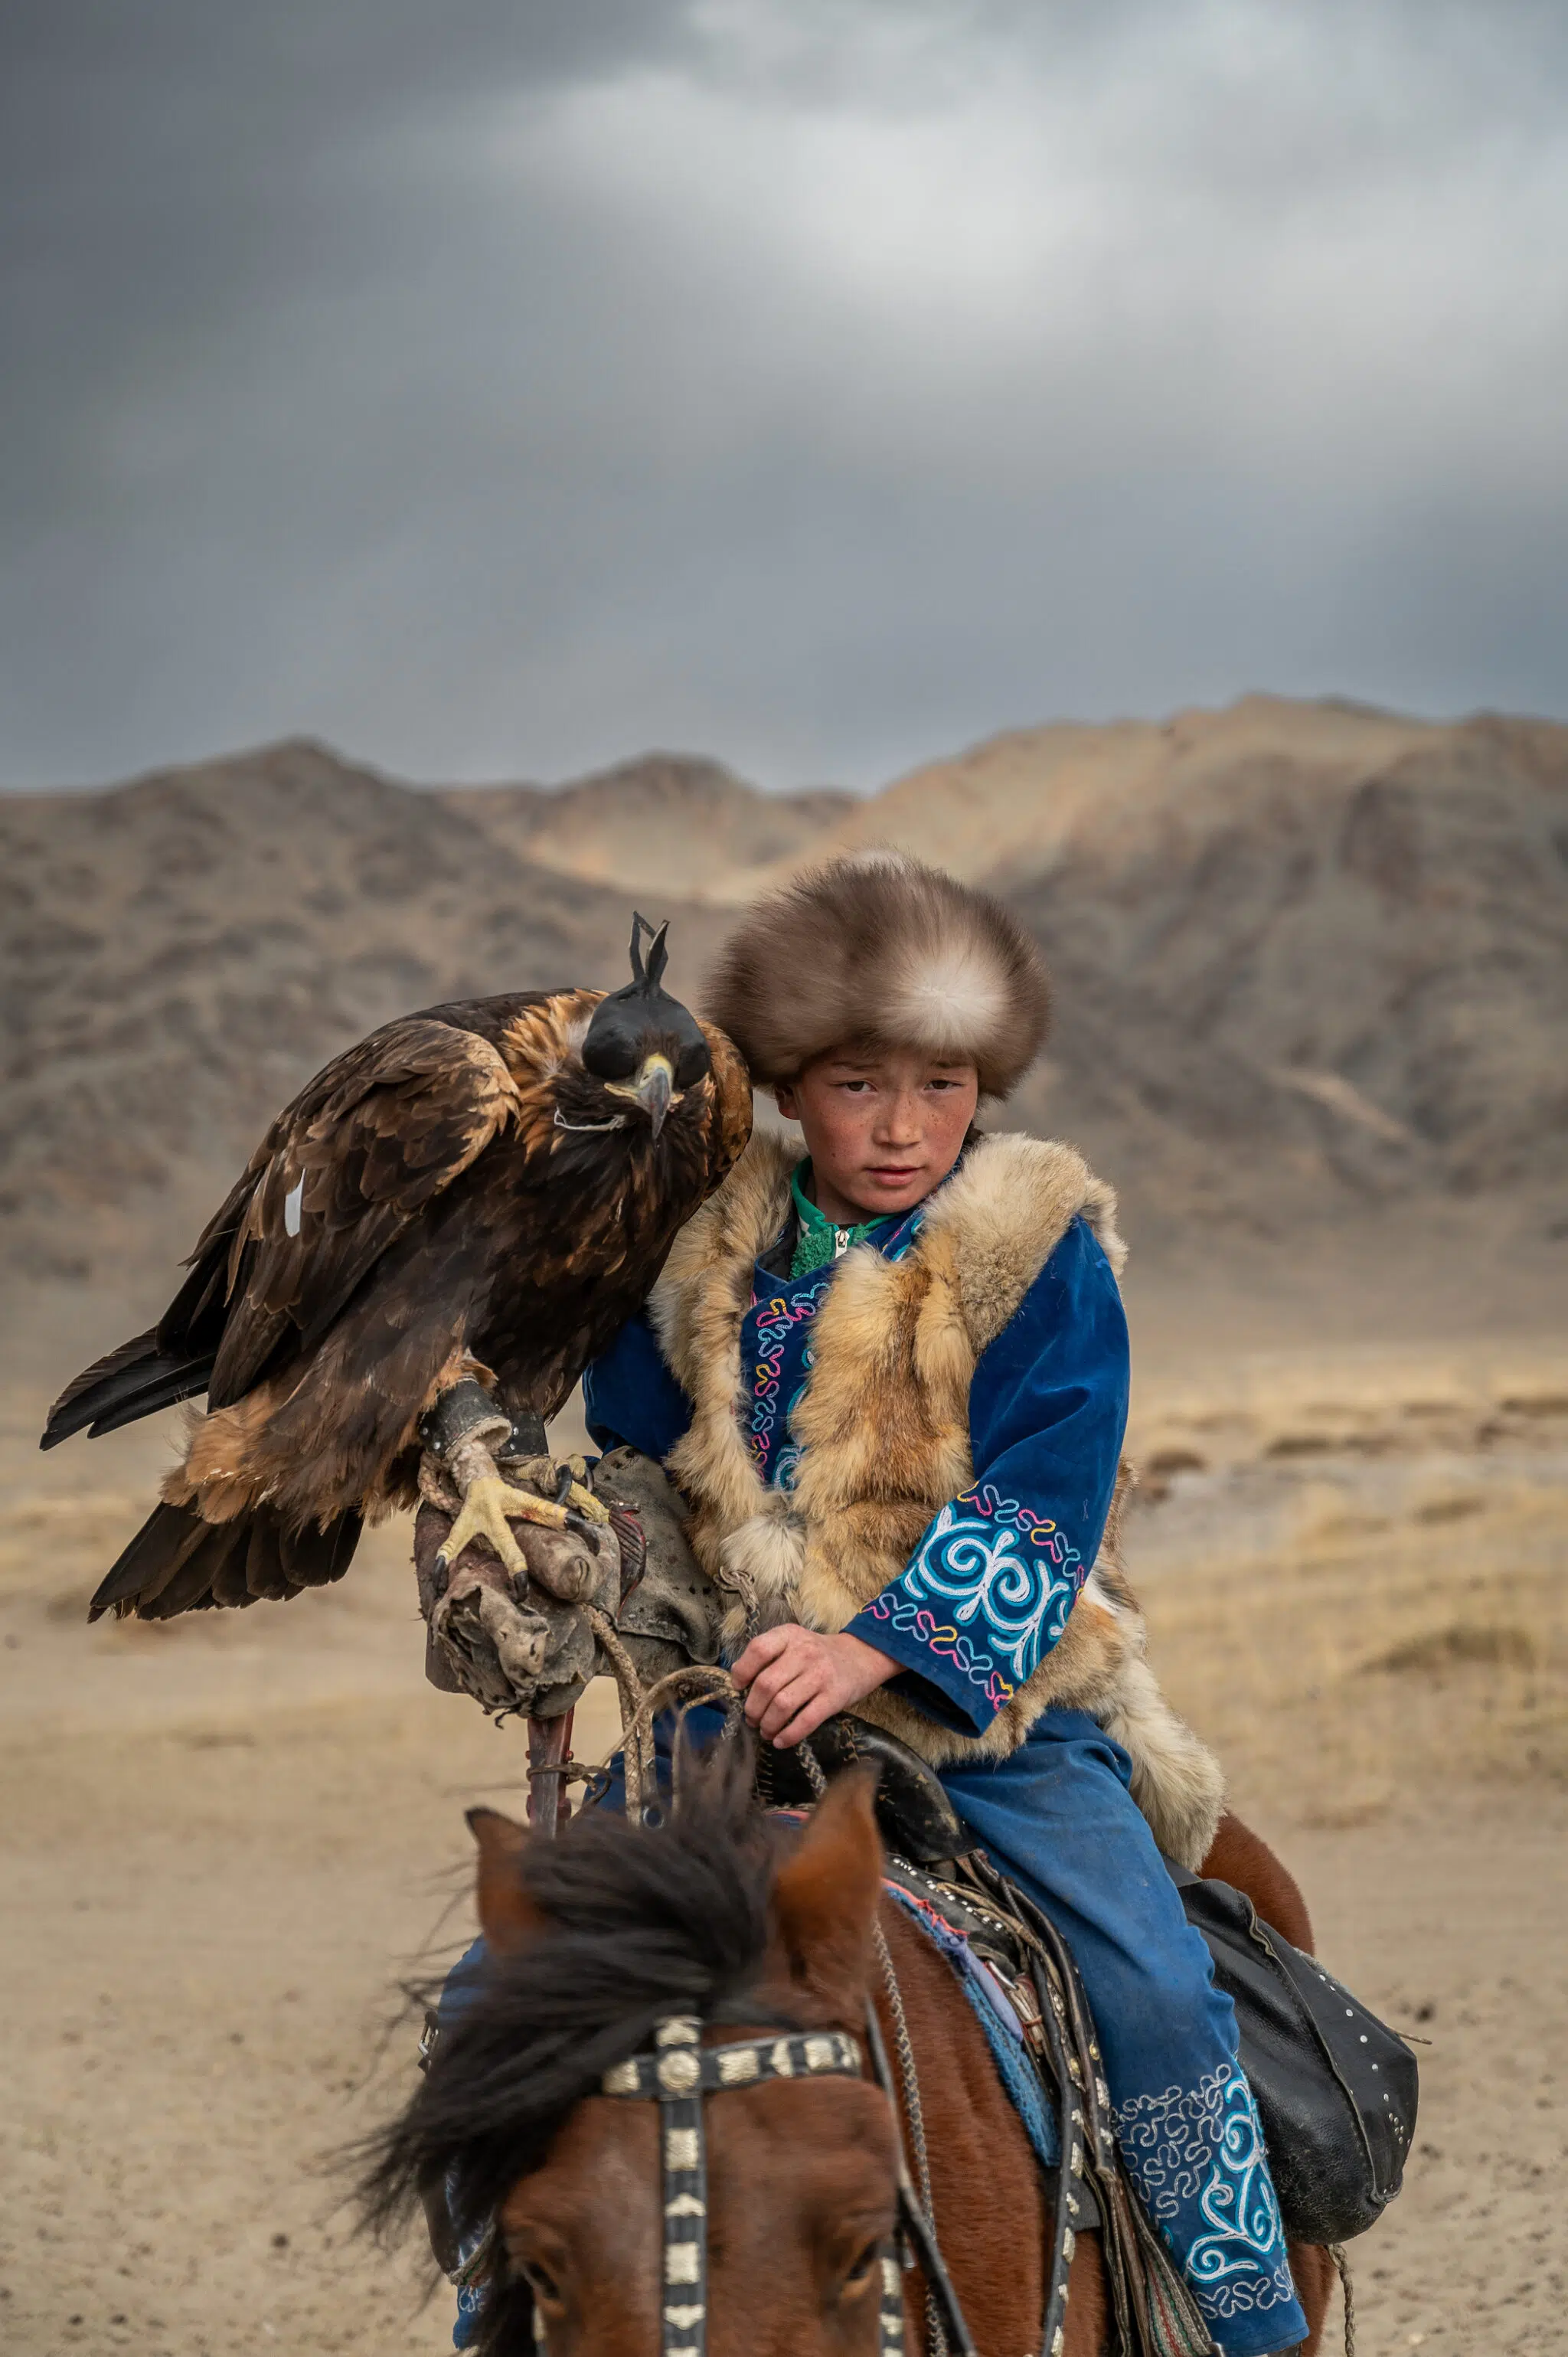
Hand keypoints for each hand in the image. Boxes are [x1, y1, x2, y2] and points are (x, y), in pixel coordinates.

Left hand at [732, 1622, 897, 1747]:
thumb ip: (769, 1656)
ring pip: (783, 1704)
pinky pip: (806, 1720)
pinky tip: (780, 1741)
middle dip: (753, 1708)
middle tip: (752, 1718)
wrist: (861, 1655)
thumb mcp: (793, 1643)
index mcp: (789, 1635)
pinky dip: (789, 1735)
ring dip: (768, 1723)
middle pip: (767, 1684)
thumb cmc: (817, 1653)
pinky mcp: (835, 1697)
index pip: (758, 1650)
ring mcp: (821, 1675)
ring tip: (764, 1730)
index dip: (742, 1671)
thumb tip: (738, 1684)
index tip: (738, 1688)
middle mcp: (804, 1652)